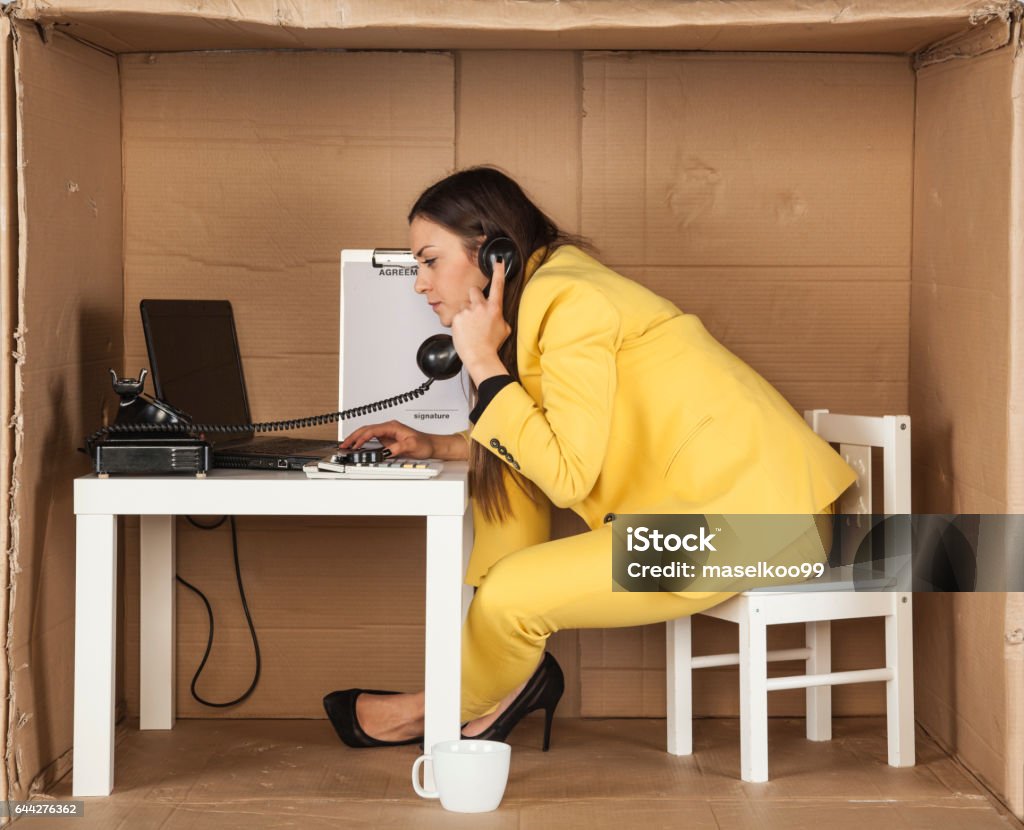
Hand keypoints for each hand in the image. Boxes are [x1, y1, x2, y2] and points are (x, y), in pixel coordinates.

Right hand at [339, 420, 438, 459]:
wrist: (432, 445)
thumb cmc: (425, 443)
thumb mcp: (412, 445)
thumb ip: (398, 448)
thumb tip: (384, 452)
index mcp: (392, 426)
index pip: (372, 430)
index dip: (362, 438)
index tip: (355, 445)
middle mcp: (388, 428)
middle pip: (366, 430)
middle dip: (353, 437)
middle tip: (344, 445)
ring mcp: (387, 434)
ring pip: (367, 433)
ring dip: (356, 439)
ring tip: (346, 445)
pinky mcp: (387, 440)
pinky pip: (371, 439)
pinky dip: (362, 442)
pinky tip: (357, 447)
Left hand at [452, 257, 511, 384]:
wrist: (480, 356)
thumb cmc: (491, 345)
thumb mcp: (504, 329)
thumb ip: (499, 317)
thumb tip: (496, 314)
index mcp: (494, 308)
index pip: (498, 285)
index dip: (498, 271)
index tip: (498, 262)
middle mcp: (481, 307)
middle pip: (474, 290)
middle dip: (473, 297)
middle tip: (475, 310)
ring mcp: (468, 311)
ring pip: (464, 304)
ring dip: (465, 312)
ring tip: (470, 326)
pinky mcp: (457, 318)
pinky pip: (457, 315)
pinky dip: (459, 322)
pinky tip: (464, 331)